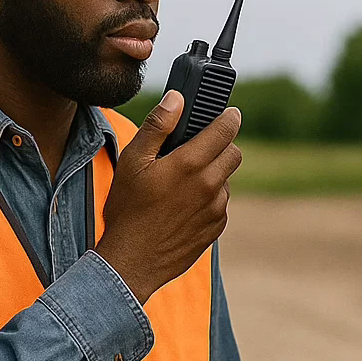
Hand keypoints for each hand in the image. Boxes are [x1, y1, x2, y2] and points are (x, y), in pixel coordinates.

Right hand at [94, 91, 241, 303]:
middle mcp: (209, 185)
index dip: (229, 117)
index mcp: (190, 164)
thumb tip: (177, 99)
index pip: (225, 130)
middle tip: (200, 147)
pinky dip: (209, 197)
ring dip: (214, 173)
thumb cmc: (127, 210)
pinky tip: (184, 204)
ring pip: (227, 179)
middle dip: (222, 145)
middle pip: (234, 153)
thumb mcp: (132, 161)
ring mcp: (216, 209)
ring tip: (183, 181)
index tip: (228, 113)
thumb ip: (158, 127)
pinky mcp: (216, 227)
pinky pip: (221, 203)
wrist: (131, 262)